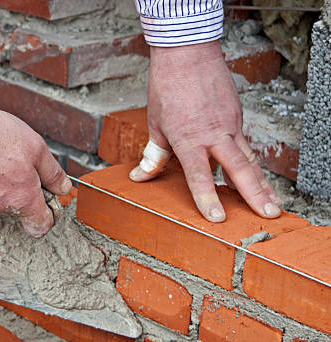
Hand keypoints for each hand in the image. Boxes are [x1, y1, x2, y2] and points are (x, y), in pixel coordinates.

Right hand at [0, 93, 71, 236]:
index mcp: (23, 200)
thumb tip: (64, 188)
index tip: (51, 196)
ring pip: (4, 195)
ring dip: (9, 179)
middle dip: (29, 190)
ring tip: (6, 152)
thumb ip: (53, 173)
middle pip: (22, 208)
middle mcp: (1, 205)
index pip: (40, 227)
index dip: (51, 214)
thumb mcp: (37, 149)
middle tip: (28, 164)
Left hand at [130, 40, 280, 221]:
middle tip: (268, 215)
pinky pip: (246, 144)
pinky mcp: (237, 115)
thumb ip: (154, 155)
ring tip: (272, 203)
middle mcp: (214, 133)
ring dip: (261, 182)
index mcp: (188, 139)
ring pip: (250, 158)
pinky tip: (256, 177)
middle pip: (240, 169)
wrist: (186, 52)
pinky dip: (252, 162)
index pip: (199, 175)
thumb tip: (139, 177)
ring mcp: (229, 124)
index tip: (217, 218)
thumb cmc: (167, 88)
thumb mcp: (155, 125)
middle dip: (255, 195)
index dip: (207, 198)